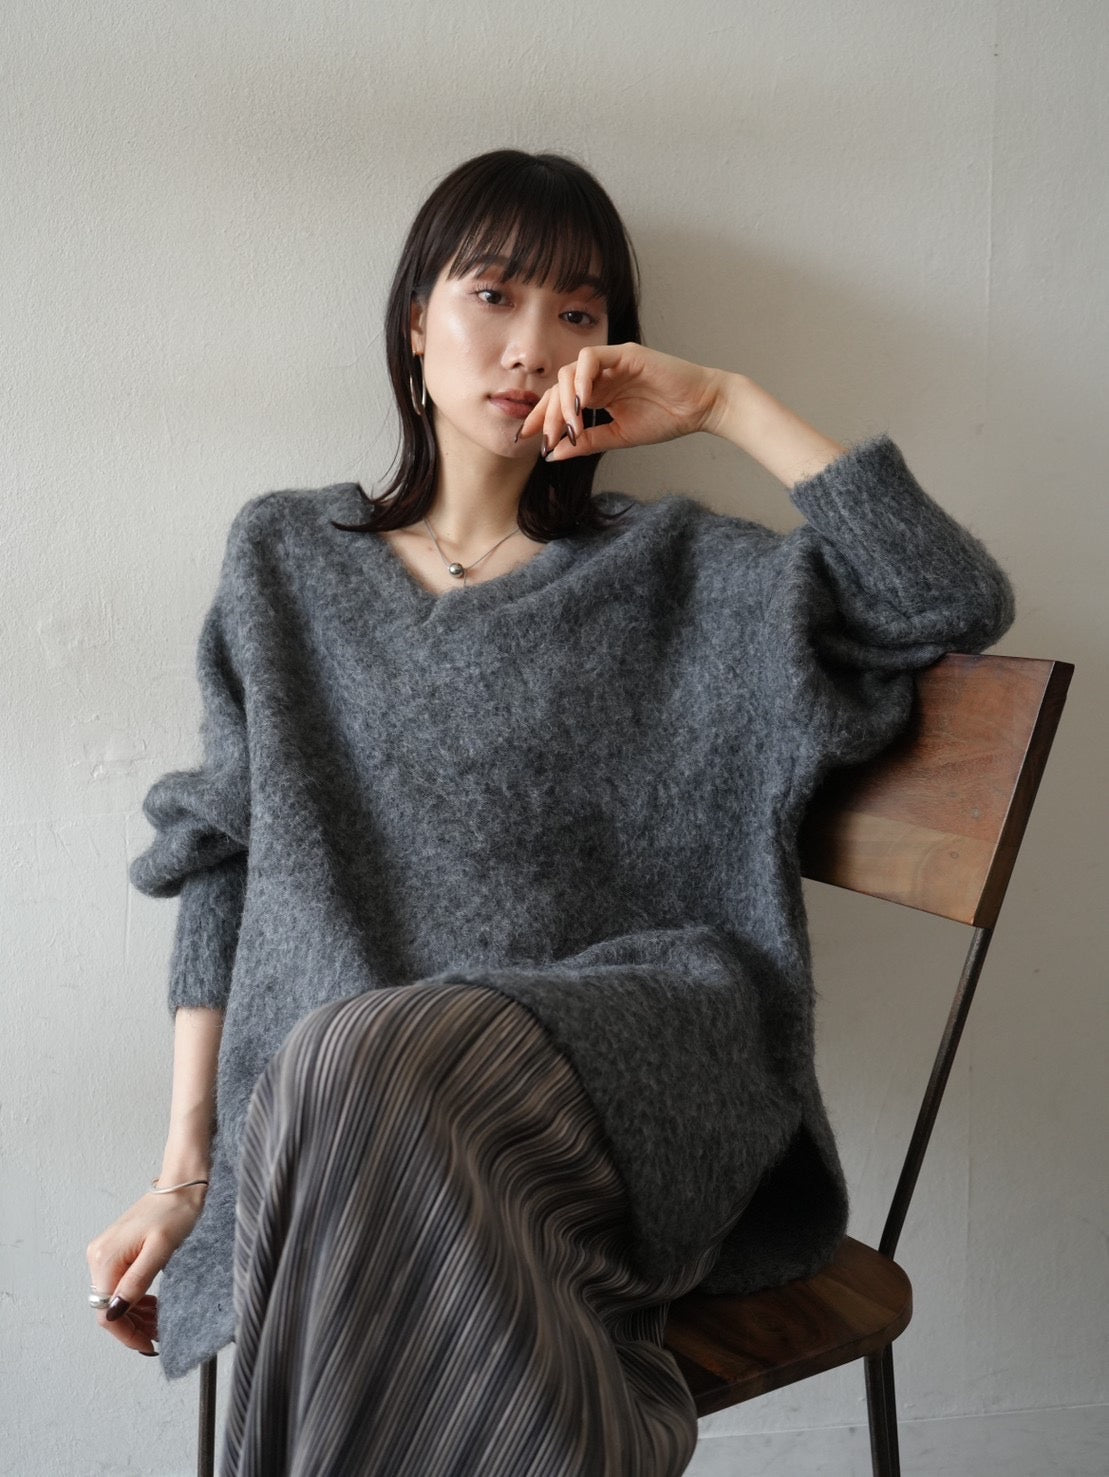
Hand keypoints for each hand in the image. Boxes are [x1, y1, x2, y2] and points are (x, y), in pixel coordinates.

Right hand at [85, 1184, 206, 1354]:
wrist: (181, 1184)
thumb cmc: (176, 1212)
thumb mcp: (162, 1250)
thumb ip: (137, 1282)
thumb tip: (115, 1312)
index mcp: (106, 1259)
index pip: (106, 1312)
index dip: (126, 1334)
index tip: (148, 1346)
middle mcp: (99, 1257)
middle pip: (109, 1307)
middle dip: (132, 1326)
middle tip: (159, 1336)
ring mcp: (106, 1253)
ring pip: (115, 1298)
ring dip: (135, 1314)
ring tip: (159, 1324)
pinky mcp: (116, 1251)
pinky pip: (121, 1284)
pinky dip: (135, 1299)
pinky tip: (153, 1306)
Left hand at [516, 343, 726, 461]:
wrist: (701, 408)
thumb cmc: (666, 419)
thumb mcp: (619, 437)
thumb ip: (587, 442)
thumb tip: (553, 455)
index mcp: (596, 392)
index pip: (559, 401)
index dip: (541, 418)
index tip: (527, 439)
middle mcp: (598, 375)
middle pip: (558, 387)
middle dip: (547, 415)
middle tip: (544, 440)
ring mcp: (610, 362)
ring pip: (569, 373)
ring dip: (563, 401)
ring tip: (569, 427)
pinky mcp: (624, 353)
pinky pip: (591, 358)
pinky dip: (581, 380)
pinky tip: (581, 403)